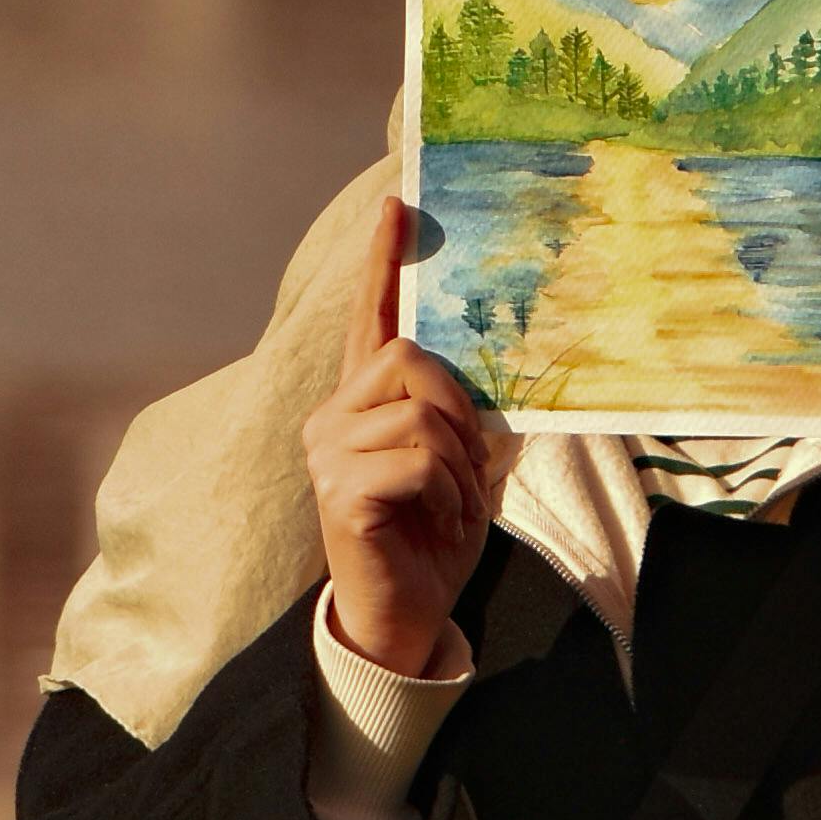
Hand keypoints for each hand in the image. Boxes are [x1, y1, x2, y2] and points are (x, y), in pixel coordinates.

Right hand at [302, 192, 502, 677]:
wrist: (406, 615)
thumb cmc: (431, 538)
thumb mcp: (459, 465)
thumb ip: (460, 413)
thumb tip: (493, 368)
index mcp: (361, 404)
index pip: (369, 319)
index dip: (381, 261)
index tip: (397, 204)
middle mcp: (332, 417)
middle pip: (408, 356)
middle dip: (459, 409)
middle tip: (469, 467)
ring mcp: (328, 453)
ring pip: (421, 412)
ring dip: (459, 465)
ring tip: (453, 503)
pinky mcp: (339, 490)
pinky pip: (418, 460)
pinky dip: (448, 494)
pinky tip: (438, 522)